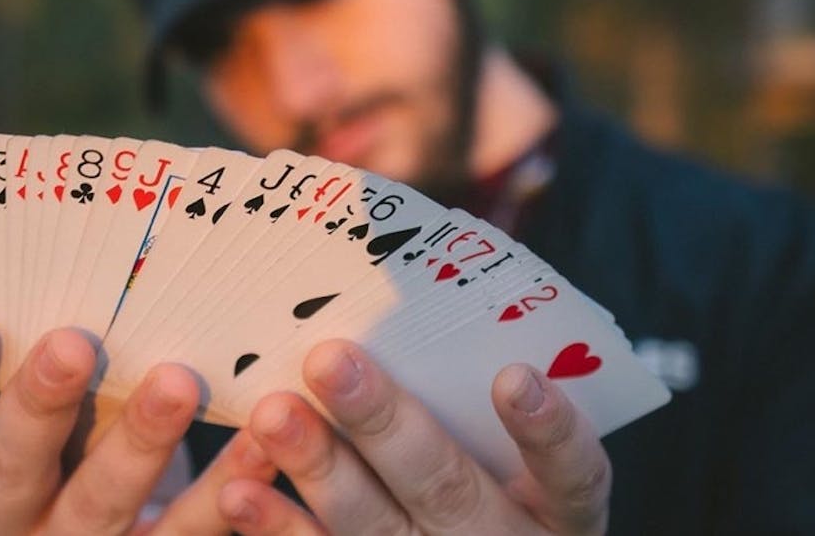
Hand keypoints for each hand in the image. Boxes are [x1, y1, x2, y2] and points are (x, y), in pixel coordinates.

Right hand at [0, 311, 277, 534]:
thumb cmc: (68, 448)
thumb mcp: (37, 418)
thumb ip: (45, 364)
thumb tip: (89, 257)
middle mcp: (10, 514)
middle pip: (14, 466)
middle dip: (41, 405)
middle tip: (72, 344)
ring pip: (101, 502)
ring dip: (139, 444)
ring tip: (177, 384)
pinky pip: (183, 531)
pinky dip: (224, 491)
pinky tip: (259, 446)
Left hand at [218, 340, 610, 534]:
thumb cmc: (503, 487)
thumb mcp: (524, 461)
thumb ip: (480, 394)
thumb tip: (406, 301)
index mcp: (559, 510)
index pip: (573, 473)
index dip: (548, 431)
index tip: (513, 376)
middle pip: (446, 486)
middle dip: (385, 423)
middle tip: (330, 360)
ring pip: (377, 528)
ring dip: (320, 470)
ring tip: (274, 414)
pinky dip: (281, 527)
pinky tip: (241, 490)